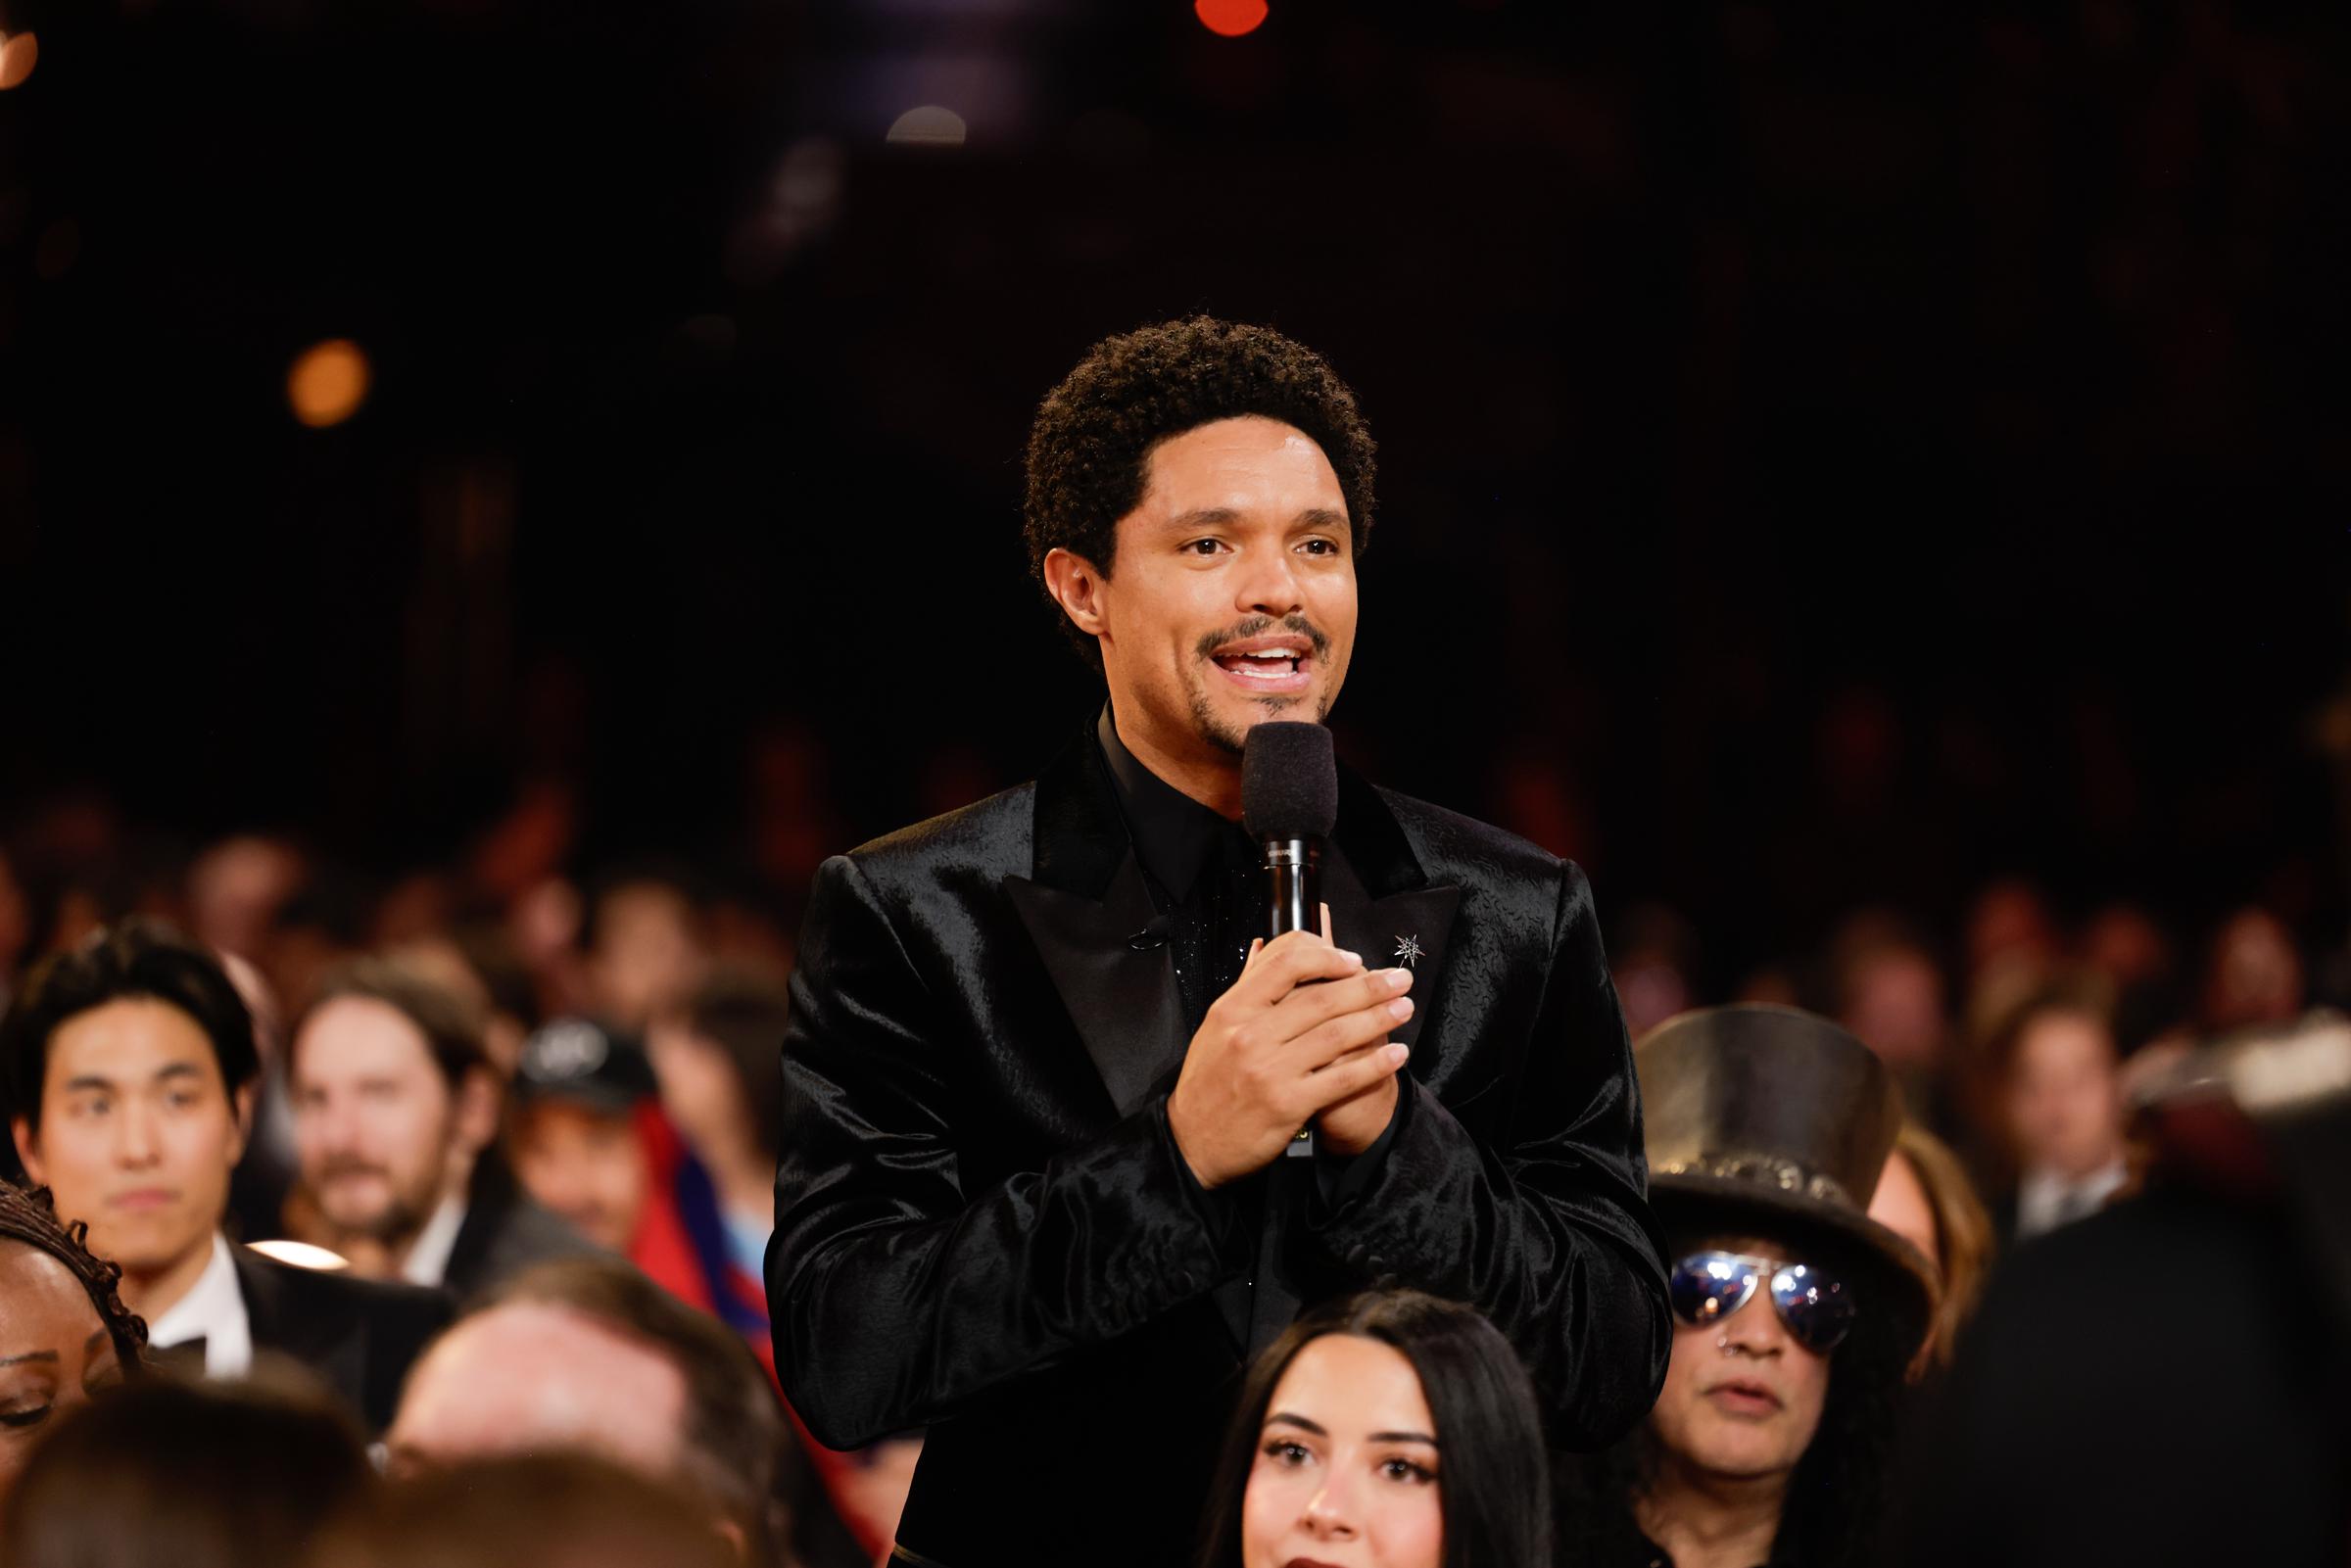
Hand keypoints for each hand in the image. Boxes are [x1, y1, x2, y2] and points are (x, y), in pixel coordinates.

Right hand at [1165, 927, 1414, 1188]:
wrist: (1193, 1142)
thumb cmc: (1209, 1083)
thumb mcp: (1216, 1028)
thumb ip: (1247, 990)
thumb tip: (1266, 947)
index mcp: (1233, 1009)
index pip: (1285, 964)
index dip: (1327, 956)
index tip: (1355, 960)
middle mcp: (1250, 1034)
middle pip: (1322, 998)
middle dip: (1369, 986)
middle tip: (1399, 979)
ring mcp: (1269, 1069)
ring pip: (1337, 1034)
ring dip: (1379, 1018)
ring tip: (1404, 1008)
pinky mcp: (1288, 1104)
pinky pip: (1342, 1077)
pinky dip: (1374, 1063)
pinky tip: (1395, 1054)